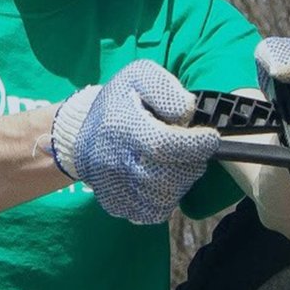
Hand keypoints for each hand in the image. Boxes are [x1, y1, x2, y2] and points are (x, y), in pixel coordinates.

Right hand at [48, 59, 219, 223]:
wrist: (80, 129)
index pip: (165, 145)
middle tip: (192, 149)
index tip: (209, 137)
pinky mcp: (114, 203)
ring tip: (178, 163)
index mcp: (121, 127)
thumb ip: (165, 88)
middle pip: (168, 176)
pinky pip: (151, 212)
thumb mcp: (140, 76)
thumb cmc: (119, 100)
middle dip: (191, 163)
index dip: (196, 145)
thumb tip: (186, 113)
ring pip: (163, 198)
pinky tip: (163, 179)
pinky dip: (165, 199)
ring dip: (180, 182)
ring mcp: (112, 186)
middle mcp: (113, 161)